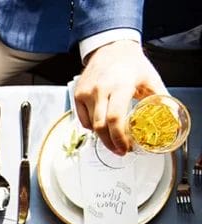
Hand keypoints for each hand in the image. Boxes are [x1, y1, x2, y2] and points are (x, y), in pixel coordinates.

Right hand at [74, 40, 165, 154]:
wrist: (111, 48)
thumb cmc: (131, 63)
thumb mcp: (150, 79)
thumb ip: (160, 98)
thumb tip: (169, 117)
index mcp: (120, 85)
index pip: (115, 118)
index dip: (119, 137)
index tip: (125, 147)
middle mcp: (101, 89)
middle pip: (100, 126)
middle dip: (110, 143)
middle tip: (119, 150)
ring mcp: (87, 92)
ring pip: (91, 124)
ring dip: (102, 135)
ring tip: (113, 137)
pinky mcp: (78, 94)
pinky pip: (83, 119)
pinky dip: (92, 126)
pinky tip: (102, 125)